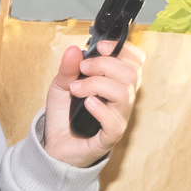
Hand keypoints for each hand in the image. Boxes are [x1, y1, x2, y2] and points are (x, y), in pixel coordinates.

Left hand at [41, 39, 144, 165]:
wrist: (54, 144)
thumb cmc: (64, 115)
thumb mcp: (61, 85)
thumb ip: (68, 68)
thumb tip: (74, 50)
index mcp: (116, 83)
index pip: (136, 62)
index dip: (123, 50)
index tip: (100, 46)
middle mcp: (123, 100)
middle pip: (131, 74)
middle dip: (103, 65)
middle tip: (81, 69)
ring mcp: (119, 118)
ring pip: (124, 94)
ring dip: (97, 85)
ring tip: (76, 89)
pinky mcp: (110, 137)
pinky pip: (115, 123)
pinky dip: (101, 109)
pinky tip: (87, 104)